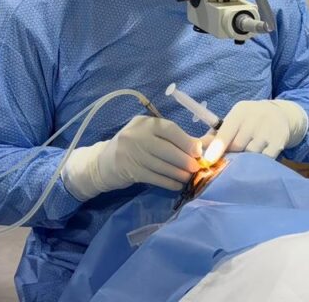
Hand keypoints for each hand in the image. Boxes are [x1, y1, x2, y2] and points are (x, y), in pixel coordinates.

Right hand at [61, 116, 201, 200]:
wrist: (102, 163)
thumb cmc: (133, 147)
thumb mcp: (150, 136)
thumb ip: (175, 138)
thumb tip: (206, 143)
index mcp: (144, 123)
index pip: (169, 129)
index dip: (186, 141)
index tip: (199, 151)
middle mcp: (136, 135)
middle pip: (167, 149)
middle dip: (185, 160)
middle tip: (196, 168)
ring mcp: (131, 153)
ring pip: (162, 165)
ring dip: (178, 174)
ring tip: (188, 177)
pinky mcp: (129, 170)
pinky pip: (155, 177)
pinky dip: (168, 182)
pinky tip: (176, 185)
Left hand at [204, 100, 308, 162]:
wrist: (280, 115)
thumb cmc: (249, 121)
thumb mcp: (234, 120)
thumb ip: (217, 134)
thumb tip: (197, 148)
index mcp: (240, 111)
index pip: (226, 131)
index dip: (217, 147)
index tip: (208, 160)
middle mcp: (256, 118)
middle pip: (238, 145)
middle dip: (231, 155)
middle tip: (228, 161)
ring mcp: (269, 130)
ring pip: (251, 154)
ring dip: (244, 161)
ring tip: (242, 161)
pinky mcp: (279, 142)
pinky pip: (265, 159)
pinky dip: (258, 164)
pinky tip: (255, 163)